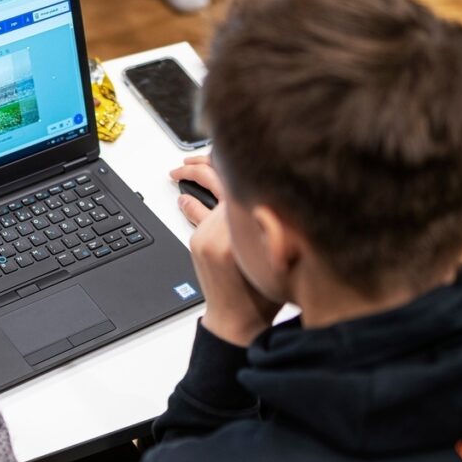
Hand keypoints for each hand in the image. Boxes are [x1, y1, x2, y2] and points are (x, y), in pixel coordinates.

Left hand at [171, 156, 280, 345]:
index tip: (237, 142)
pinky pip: (196, 214)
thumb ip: (273, 218)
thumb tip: (271, 183)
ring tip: (180, 169)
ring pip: (205, 195)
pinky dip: (191, 203)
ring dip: (192, 178)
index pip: (240, 176)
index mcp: (246, 226)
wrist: (237, 320)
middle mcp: (222, 227)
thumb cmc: (264, 292)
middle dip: (205, 162)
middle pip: (217, 180)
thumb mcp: (281, 250)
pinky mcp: (197, 242)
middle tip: (197, 153)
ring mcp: (206, 234)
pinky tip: (183, 198)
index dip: (237, 155)